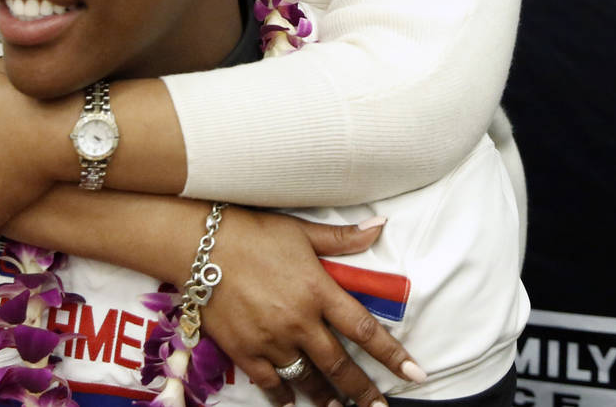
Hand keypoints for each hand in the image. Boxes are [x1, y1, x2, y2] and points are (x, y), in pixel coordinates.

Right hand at [201, 209, 425, 406]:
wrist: (199, 245)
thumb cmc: (252, 231)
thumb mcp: (300, 231)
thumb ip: (342, 238)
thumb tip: (380, 227)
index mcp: (318, 291)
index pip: (365, 330)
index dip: (393, 355)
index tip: (416, 374)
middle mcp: (300, 322)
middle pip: (341, 366)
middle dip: (363, 391)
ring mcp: (272, 341)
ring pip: (309, 380)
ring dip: (328, 398)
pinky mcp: (245, 352)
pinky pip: (273, 384)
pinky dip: (286, 396)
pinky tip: (294, 402)